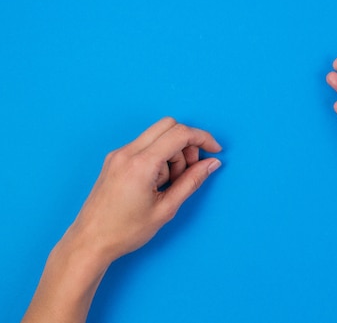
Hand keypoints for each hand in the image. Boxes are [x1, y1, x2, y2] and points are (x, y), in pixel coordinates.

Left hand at [64, 117, 221, 264]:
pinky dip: (159, 156)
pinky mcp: (114, 159)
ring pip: (157, 135)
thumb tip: (212, 164)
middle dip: (187, 142)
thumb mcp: (166, 209)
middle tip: (191, 168)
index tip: (215, 150)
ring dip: (172, 151)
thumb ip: (192, 182)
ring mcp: (118, 154)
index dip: (203, 138)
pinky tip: (157, 181)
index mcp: (141, 164)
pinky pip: (145, 145)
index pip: (179, 134)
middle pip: (169, 125)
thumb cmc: (125, 231)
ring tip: (168, 183)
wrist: (89, 242)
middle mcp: (127, 153)